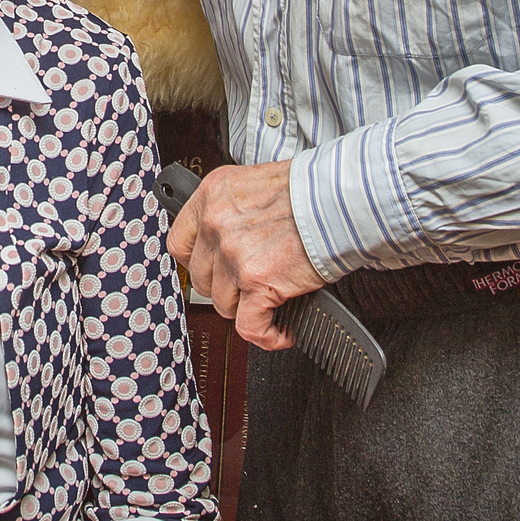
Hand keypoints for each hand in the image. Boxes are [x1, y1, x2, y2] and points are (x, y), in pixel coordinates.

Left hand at [169, 160, 327, 351]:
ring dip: (247, 310)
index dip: (197, 264)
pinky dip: (267, 336)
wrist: (339, 199)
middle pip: (202, 279)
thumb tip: (223, 242)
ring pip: (224, 304)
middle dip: (226, 289)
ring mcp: (234, 254)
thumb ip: (230, 211)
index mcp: (211, 196)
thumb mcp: (253, 185)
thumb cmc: (308, 191)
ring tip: (270, 304)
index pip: (179, 244)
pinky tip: (280, 332)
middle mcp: (216, 223)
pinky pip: (250, 326)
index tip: (213, 271)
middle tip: (249, 288)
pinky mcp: (257, 281)